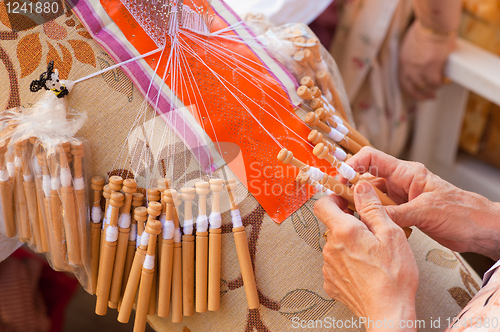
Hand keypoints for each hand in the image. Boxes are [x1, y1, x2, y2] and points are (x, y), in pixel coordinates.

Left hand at [314, 181, 418, 330]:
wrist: (388, 313)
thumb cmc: (393, 276)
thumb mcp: (390, 234)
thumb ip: (372, 208)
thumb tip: (360, 188)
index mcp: (343, 231)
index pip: (323, 204)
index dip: (334, 198)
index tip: (348, 200)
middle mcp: (330, 247)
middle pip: (332, 224)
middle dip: (348, 222)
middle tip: (370, 228)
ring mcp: (328, 266)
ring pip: (335, 244)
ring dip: (349, 243)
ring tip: (372, 253)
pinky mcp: (331, 282)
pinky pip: (336, 263)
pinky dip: (347, 261)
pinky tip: (365, 268)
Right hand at [345, 147, 499, 259]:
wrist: (481, 229)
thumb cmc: (463, 213)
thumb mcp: (426, 212)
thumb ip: (395, 213)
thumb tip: (368, 214)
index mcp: (406, 173)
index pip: (372, 158)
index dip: (352, 165)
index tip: (340, 179)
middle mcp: (401, 183)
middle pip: (367, 179)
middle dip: (351, 189)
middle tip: (337, 202)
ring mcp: (401, 198)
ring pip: (372, 198)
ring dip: (360, 205)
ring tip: (348, 217)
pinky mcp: (404, 213)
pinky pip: (381, 212)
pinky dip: (371, 217)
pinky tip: (366, 226)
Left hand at [399, 20, 456, 99]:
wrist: (433, 25)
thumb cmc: (425, 29)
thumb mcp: (411, 44)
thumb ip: (412, 56)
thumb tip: (419, 61)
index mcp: (402, 62)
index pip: (403, 82)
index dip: (411, 90)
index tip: (417, 93)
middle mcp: (409, 69)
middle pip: (413, 89)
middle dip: (422, 95)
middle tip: (431, 97)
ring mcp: (420, 70)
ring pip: (427, 87)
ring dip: (434, 88)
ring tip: (440, 86)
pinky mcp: (432, 69)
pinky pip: (437, 82)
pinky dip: (442, 83)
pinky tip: (446, 80)